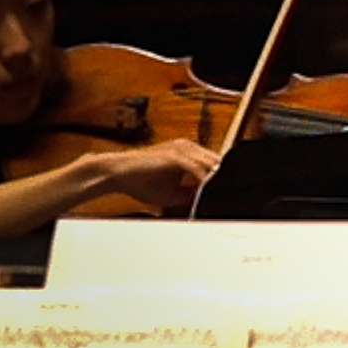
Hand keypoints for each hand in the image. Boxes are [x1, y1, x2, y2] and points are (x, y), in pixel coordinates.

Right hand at [95, 139, 221, 210]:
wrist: (116, 173)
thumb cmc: (141, 181)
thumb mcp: (173, 193)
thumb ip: (192, 193)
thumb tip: (209, 199)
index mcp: (190, 154)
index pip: (217, 165)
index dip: (224, 179)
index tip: (229, 194)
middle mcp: (188, 148)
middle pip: (218, 163)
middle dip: (224, 180)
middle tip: (231, 196)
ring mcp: (182, 150)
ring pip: (210, 164)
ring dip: (216, 179)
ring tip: (221, 194)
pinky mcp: (173, 156)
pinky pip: (196, 168)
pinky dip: (204, 180)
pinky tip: (207, 191)